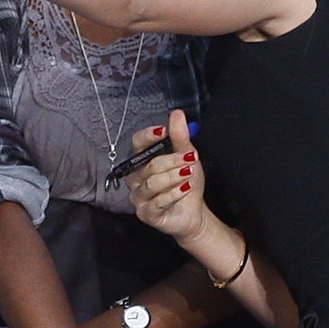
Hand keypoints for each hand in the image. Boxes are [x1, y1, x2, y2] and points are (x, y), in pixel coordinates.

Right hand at [124, 110, 205, 242]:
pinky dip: (174, 194)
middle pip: (149, 165)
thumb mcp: (186, 157)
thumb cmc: (185, 182)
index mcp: (142, 161)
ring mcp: (138, 196)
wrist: (193, 212)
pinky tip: (185, 190)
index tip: (164, 131)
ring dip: (175, 177)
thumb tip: (176, 114)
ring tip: (189, 174)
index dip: (148, 136)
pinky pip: (157, 201)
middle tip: (191, 159)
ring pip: (153, 183)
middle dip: (173, 161)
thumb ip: (180, 136)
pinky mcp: (145, 213)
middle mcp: (135, 178)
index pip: (136, 144)